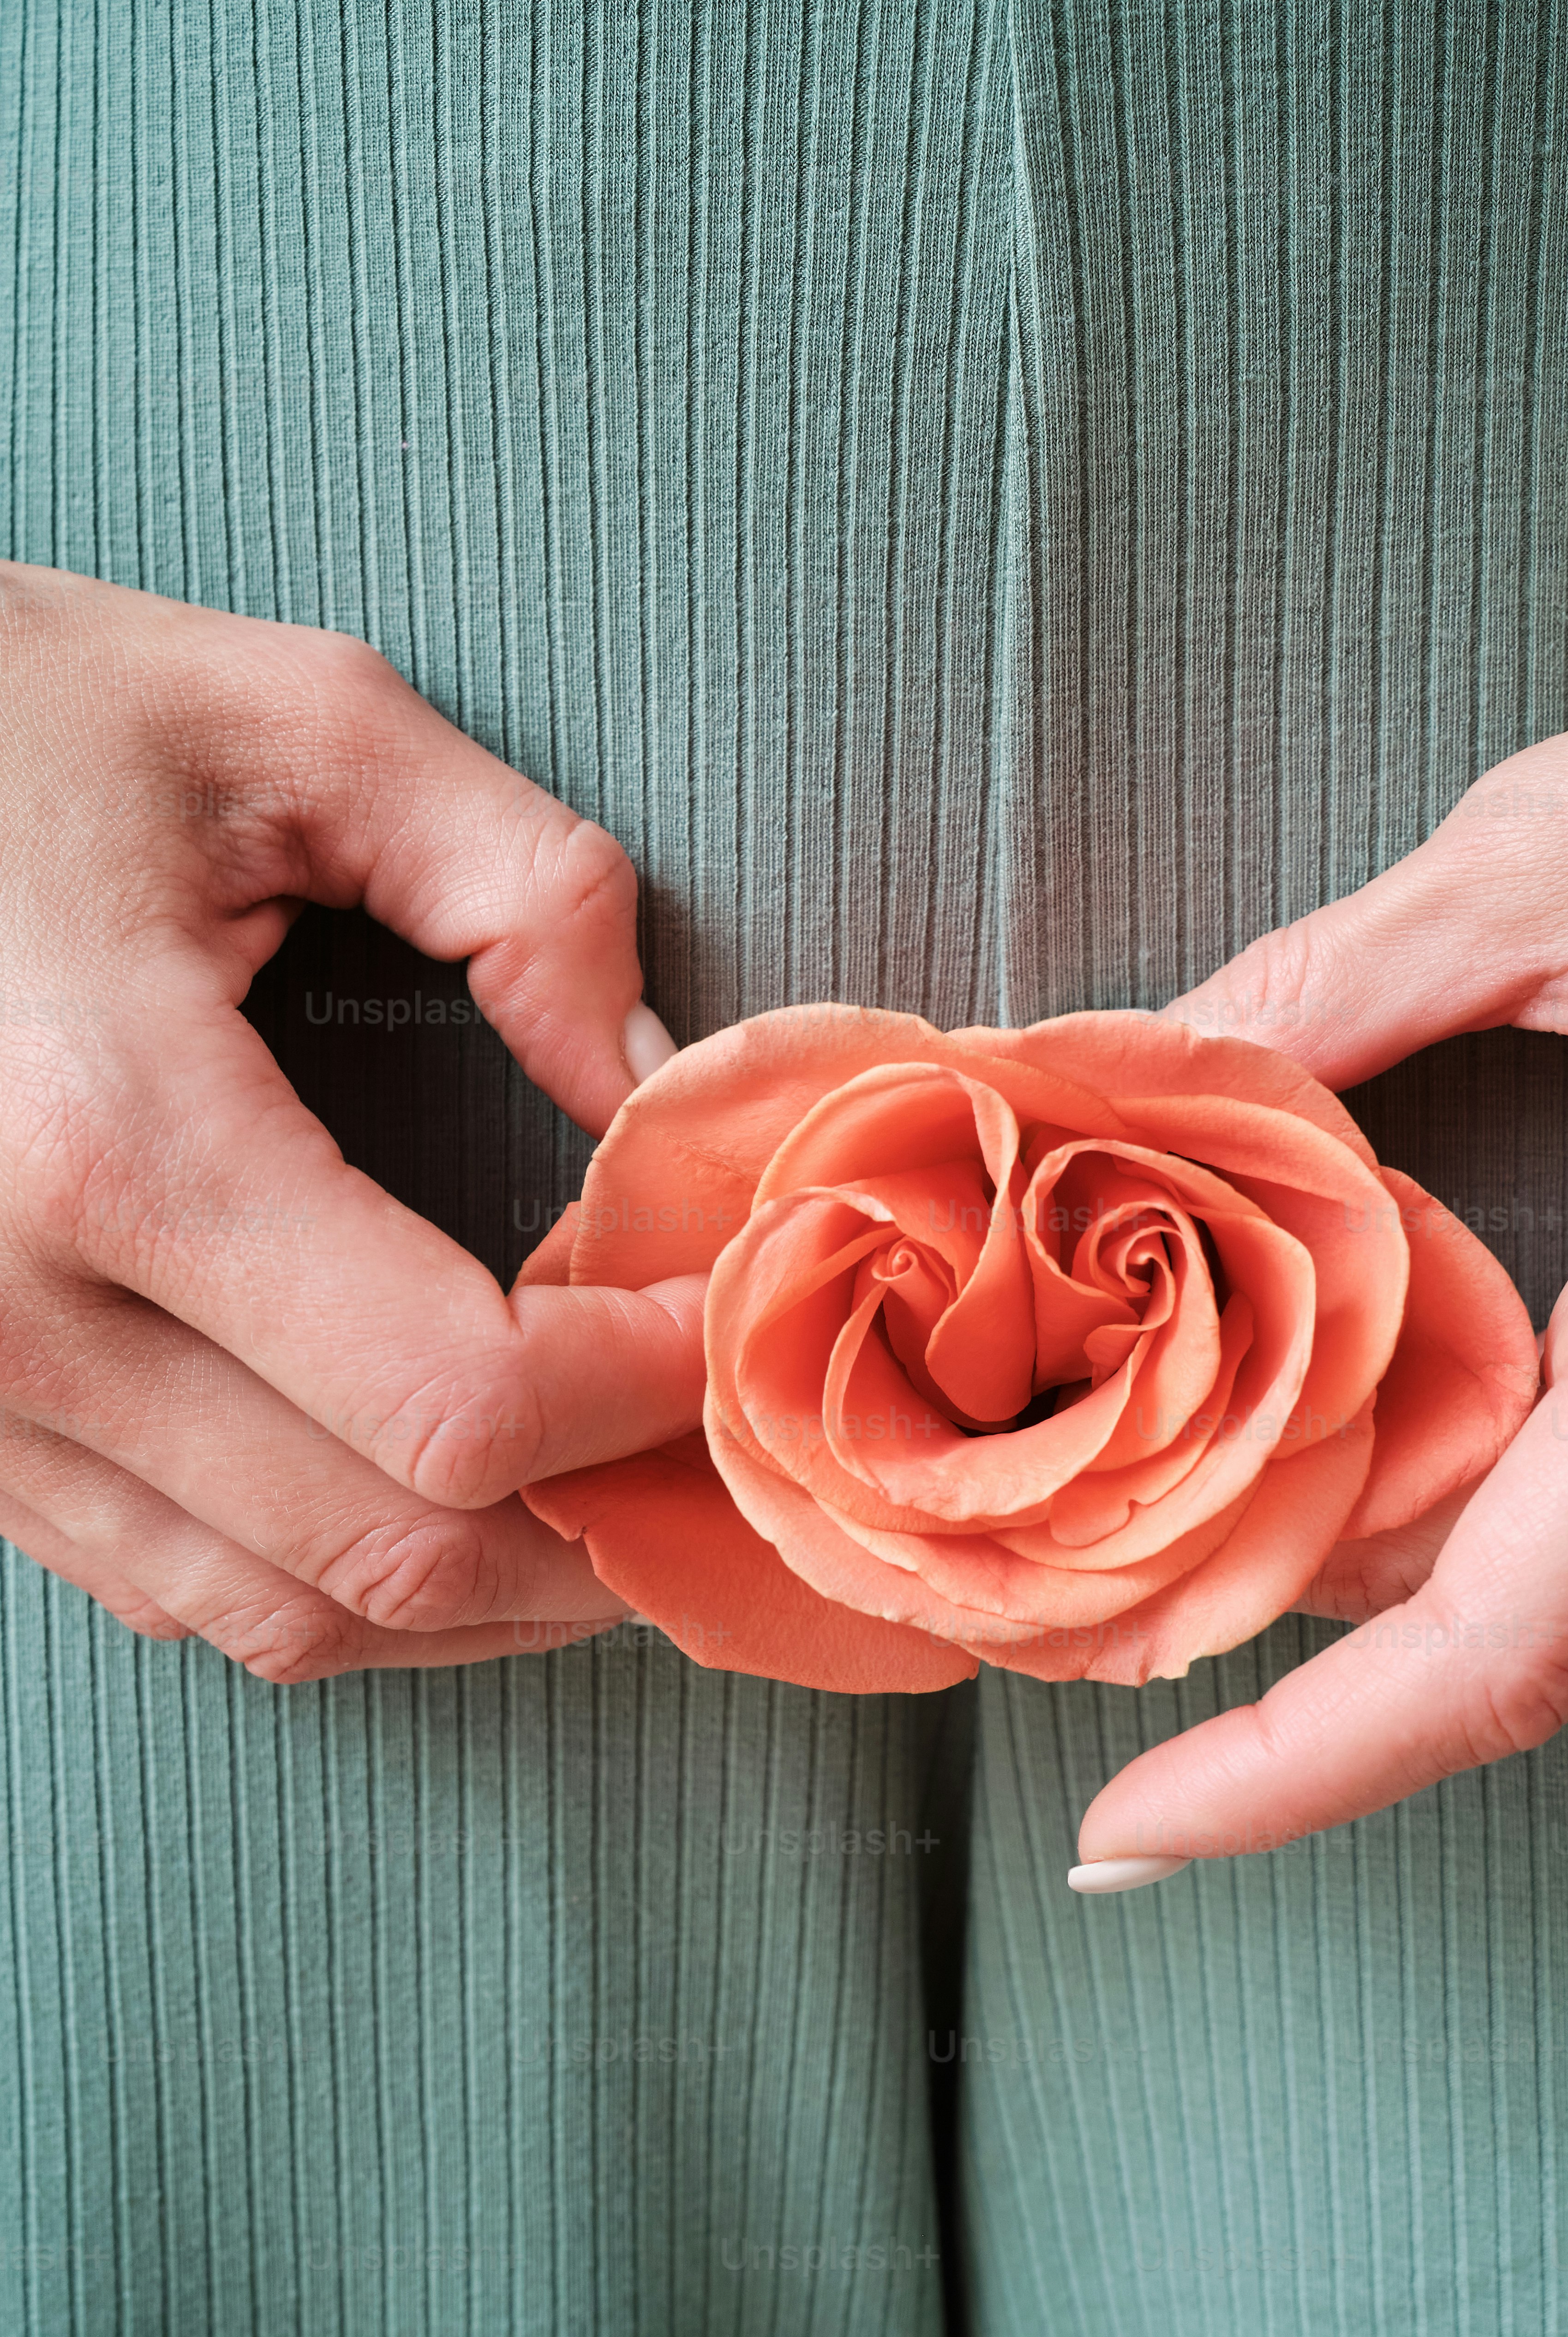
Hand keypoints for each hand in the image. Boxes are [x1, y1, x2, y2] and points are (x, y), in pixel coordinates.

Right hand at [0, 564, 703, 1678]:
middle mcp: (13, 1317)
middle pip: (389, 1547)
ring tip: (606, 1490)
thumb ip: (527, 892)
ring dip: (484, 1590)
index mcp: (114, 1138)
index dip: (642, 1391)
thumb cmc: (10, 722)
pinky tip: (436, 1493)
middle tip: (712, 1444)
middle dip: (595, 1525)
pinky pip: (175, 1589)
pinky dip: (340, 1578)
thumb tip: (665, 1086)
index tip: (727, 1317)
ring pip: (286, 1615)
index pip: (458, 1395)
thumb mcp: (295, 722)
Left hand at [1075, 571, 1567, 1878]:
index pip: (1500, 1641)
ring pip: (1534, 1525)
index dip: (1298, 1772)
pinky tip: (1316, 1364)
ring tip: (1152, 1440)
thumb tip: (1156, 1063)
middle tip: (1052, 1553)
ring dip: (1342, 1497)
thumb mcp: (1558, 849)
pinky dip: (1438, 1428)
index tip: (1129, 1836)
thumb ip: (1335, 982)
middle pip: (1484, 1593)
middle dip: (1265, 1594)